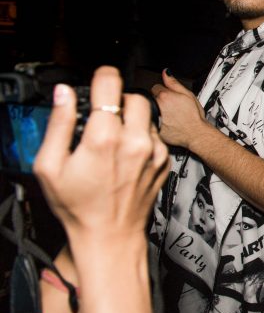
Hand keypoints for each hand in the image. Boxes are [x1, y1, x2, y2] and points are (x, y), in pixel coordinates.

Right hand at [33, 66, 169, 243]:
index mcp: (104, 138)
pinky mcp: (165, 161)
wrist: (110, 235)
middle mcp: (134, 141)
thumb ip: (59, 123)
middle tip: (104, 117)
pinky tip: (126, 154)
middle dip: (119, 100)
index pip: (111, 83)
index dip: (102, 77)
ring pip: (147, 116)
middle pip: (134, 97)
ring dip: (132, 119)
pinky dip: (142, 137)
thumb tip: (64, 94)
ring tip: (113, 140)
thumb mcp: (50, 166)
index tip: (98, 80)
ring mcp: (154, 152)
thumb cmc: (78, 206)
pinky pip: (155, 135)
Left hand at [151, 69, 208, 149]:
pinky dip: (155, 121)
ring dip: (156, 110)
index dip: (163, 92)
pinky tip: (165, 123)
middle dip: (158, 101)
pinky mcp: (152, 127)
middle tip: (170, 108)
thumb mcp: (188, 95)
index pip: (155, 87)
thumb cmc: (194, 116)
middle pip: (151, 98)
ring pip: (149, 108)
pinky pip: (150, 120)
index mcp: (164, 96)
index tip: (169, 98)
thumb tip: (166, 72)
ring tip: (168, 116)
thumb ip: (174, 82)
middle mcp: (156, 105)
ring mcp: (153, 117)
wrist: (195, 134)